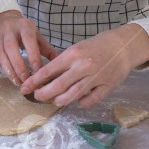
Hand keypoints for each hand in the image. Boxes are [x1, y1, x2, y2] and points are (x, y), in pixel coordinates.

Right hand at [0, 11, 59, 85]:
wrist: (6, 18)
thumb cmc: (25, 32)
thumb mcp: (38, 37)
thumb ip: (48, 50)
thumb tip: (63, 64)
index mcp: (25, 26)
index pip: (29, 42)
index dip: (33, 58)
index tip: (39, 73)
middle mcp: (10, 28)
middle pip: (12, 48)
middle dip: (19, 67)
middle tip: (26, 81)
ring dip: (7, 68)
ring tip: (16, 82)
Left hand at [19, 24, 148, 107]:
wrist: (123, 45)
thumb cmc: (97, 46)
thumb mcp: (77, 48)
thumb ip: (63, 62)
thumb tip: (46, 77)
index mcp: (73, 54)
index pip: (49, 70)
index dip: (35, 81)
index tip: (25, 87)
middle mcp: (83, 66)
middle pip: (58, 86)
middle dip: (44, 94)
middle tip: (37, 97)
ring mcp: (96, 77)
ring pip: (73, 95)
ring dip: (60, 100)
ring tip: (55, 100)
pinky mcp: (108, 86)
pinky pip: (90, 100)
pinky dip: (81, 102)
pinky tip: (78, 100)